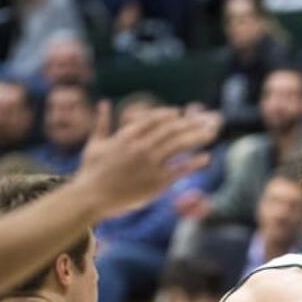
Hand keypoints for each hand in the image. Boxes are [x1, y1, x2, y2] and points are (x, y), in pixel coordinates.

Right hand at [77, 102, 219, 219]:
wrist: (91, 198)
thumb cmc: (90, 171)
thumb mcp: (95, 143)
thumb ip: (102, 122)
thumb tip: (103, 103)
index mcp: (127, 136)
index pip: (154, 119)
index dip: (168, 114)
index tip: (179, 113)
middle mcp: (142, 147)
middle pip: (171, 129)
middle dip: (189, 123)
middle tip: (203, 120)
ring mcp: (150, 164)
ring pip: (179, 145)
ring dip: (197, 137)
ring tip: (211, 133)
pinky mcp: (156, 182)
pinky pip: (180, 169)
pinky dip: (195, 163)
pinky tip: (206, 158)